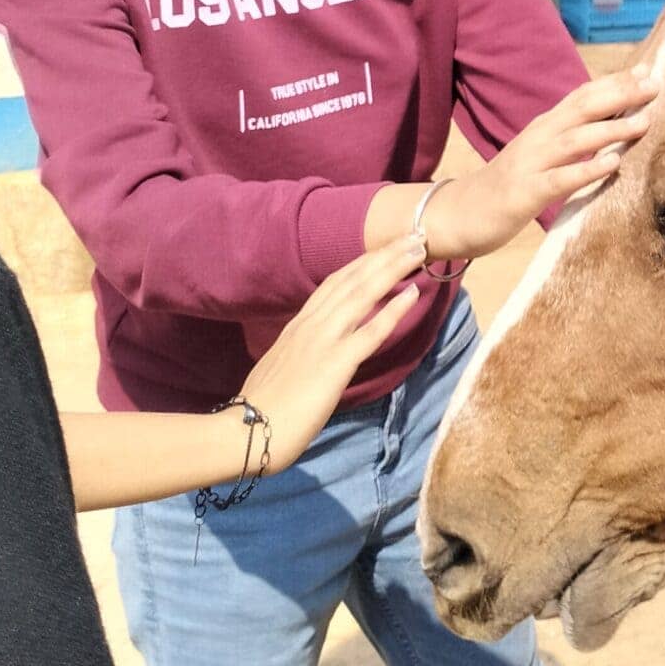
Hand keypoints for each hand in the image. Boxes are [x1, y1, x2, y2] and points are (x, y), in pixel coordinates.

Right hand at [240, 235, 428, 472]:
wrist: (245, 431)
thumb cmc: (264, 407)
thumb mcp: (283, 366)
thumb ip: (303, 351)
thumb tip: (318, 351)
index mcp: (299, 325)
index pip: (334, 283)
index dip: (362, 262)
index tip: (385, 247)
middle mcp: (311, 324)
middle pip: (353, 279)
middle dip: (384, 254)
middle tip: (413, 234)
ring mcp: (323, 340)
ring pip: (363, 294)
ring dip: (393, 268)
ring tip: (419, 249)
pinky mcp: (335, 363)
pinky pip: (370, 331)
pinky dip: (393, 309)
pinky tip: (413, 294)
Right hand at [424, 69, 659, 261]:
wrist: (460, 214)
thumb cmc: (510, 183)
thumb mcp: (542, 154)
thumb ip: (571, 137)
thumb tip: (611, 125)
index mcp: (545, 126)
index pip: (583, 96)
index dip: (614, 83)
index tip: (647, 71)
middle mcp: (539, 137)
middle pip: (583, 108)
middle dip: (620, 96)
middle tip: (655, 86)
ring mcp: (531, 163)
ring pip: (575, 140)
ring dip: (611, 129)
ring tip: (643, 122)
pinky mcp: (525, 193)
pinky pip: (560, 179)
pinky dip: (586, 169)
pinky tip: (611, 165)